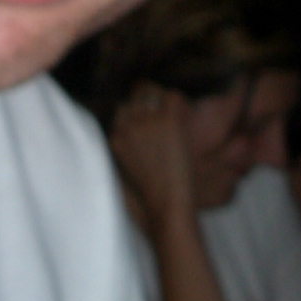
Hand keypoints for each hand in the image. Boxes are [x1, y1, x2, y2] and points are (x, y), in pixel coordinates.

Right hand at [109, 83, 195, 228]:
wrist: (167, 209)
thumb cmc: (147, 203)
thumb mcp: (123, 176)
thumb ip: (125, 153)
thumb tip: (134, 142)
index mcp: (114, 139)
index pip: (121, 109)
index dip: (136, 112)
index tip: (148, 119)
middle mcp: (127, 126)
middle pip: (134, 97)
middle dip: (147, 102)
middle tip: (163, 115)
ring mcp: (147, 121)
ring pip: (152, 92)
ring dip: (162, 100)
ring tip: (175, 114)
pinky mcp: (168, 121)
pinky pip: (174, 97)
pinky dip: (181, 103)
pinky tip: (185, 116)